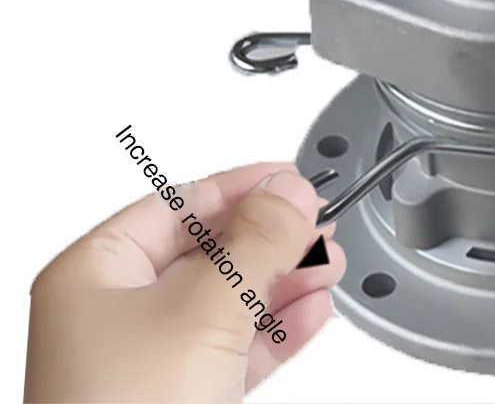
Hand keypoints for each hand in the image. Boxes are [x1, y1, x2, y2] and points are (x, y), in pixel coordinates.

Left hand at [24, 163, 345, 402]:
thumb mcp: (205, 309)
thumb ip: (258, 241)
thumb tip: (292, 188)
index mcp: (96, 272)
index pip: (181, 203)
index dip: (244, 186)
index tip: (296, 180)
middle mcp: (115, 313)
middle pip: (210, 252)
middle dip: (273, 240)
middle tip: (321, 226)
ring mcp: (146, 361)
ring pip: (228, 301)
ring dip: (284, 283)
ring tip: (330, 267)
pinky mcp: (177, 399)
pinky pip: (234, 349)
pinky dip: (277, 330)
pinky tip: (313, 313)